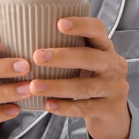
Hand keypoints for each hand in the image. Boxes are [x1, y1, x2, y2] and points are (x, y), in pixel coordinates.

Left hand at [28, 17, 131, 138]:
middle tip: (37, 57)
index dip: (80, 24)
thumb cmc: (89, 80)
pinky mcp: (112, 109)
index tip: (59, 24)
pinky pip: (85, 108)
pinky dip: (65, 107)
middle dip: (62, 56)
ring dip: (57, 86)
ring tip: (34, 86)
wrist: (113, 114)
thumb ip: (65, 49)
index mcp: (105, 47)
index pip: (97, 29)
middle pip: (89, 57)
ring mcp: (115, 88)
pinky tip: (48, 105)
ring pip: (84, 86)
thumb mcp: (85, 62)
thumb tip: (23, 37)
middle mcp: (113, 65)